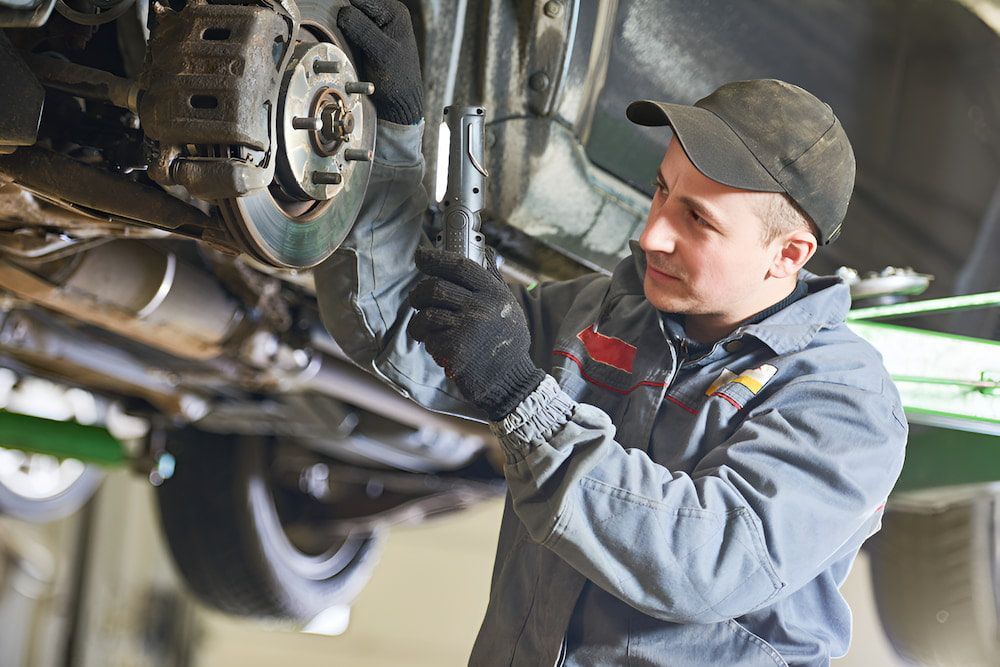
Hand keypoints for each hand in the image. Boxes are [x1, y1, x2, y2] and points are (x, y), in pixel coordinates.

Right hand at [337, 0, 422, 124]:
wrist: (399, 103)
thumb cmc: (398, 81)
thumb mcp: (381, 52)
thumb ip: (363, 29)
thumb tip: (342, 13)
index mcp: (394, 11)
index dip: (345, 11)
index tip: (339, 26)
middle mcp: (385, 13)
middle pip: (352, 6)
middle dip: (344, 19)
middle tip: (345, 39)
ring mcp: (375, 26)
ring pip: (348, 17)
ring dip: (342, 29)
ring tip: (349, 46)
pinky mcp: (366, 38)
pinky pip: (348, 30)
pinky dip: (343, 37)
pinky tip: (348, 49)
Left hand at [407, 246, 544, 420]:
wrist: (511, 380)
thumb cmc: (506, 342)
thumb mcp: (508, 307)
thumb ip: (493, 281)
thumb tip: (486, 253)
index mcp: (493, 293)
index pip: (459, 266)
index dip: (436, 258)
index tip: (421, 256)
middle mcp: (480, 307)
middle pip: (434, 288)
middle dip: (419, 294)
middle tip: (417, 299)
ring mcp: (466, 329)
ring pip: (426, 314)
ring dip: (420, 323)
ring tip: (428, 330)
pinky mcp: (453, 351)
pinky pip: (428, 339)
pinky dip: (430, 343)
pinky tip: (442, 349)